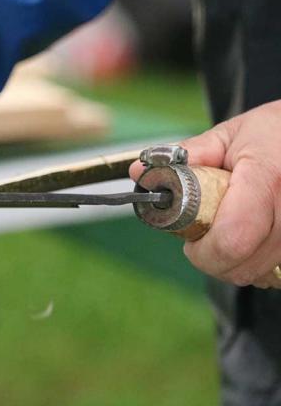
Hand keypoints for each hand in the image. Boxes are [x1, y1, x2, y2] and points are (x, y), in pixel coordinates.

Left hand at [130, 100, 280, 287]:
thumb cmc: (274, 132)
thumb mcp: (228, 135)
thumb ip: (184, 156)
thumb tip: (138, 172)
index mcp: (266, 178)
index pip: (231, 238)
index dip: (203, 251)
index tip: (190, 241)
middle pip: (242, 265)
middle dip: (213, 258)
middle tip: (206, 236)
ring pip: (259, 273)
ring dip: (236, 263)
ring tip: (231, 231)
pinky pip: (276, 272)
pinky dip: (258, 263)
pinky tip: (254, 240)